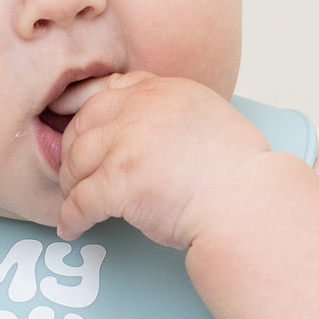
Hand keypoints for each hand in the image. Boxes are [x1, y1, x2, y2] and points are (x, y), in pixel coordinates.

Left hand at [56, 73, 268, 246]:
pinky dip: (71, 218)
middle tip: (74, 175)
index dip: (84, 113)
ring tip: (74, 202)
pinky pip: (80, 201)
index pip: (107, 91)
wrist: (248, 204)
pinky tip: (73, 228)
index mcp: (162, 91)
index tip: (73, 128)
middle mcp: (140, 109)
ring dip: (70, 186)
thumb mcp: (206, 118)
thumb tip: (144, 133)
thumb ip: (169, 115)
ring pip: (75, 163)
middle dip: (72, 153)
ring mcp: (127, 144)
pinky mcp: (118, 181)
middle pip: (82, 125)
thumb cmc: (237, 174)